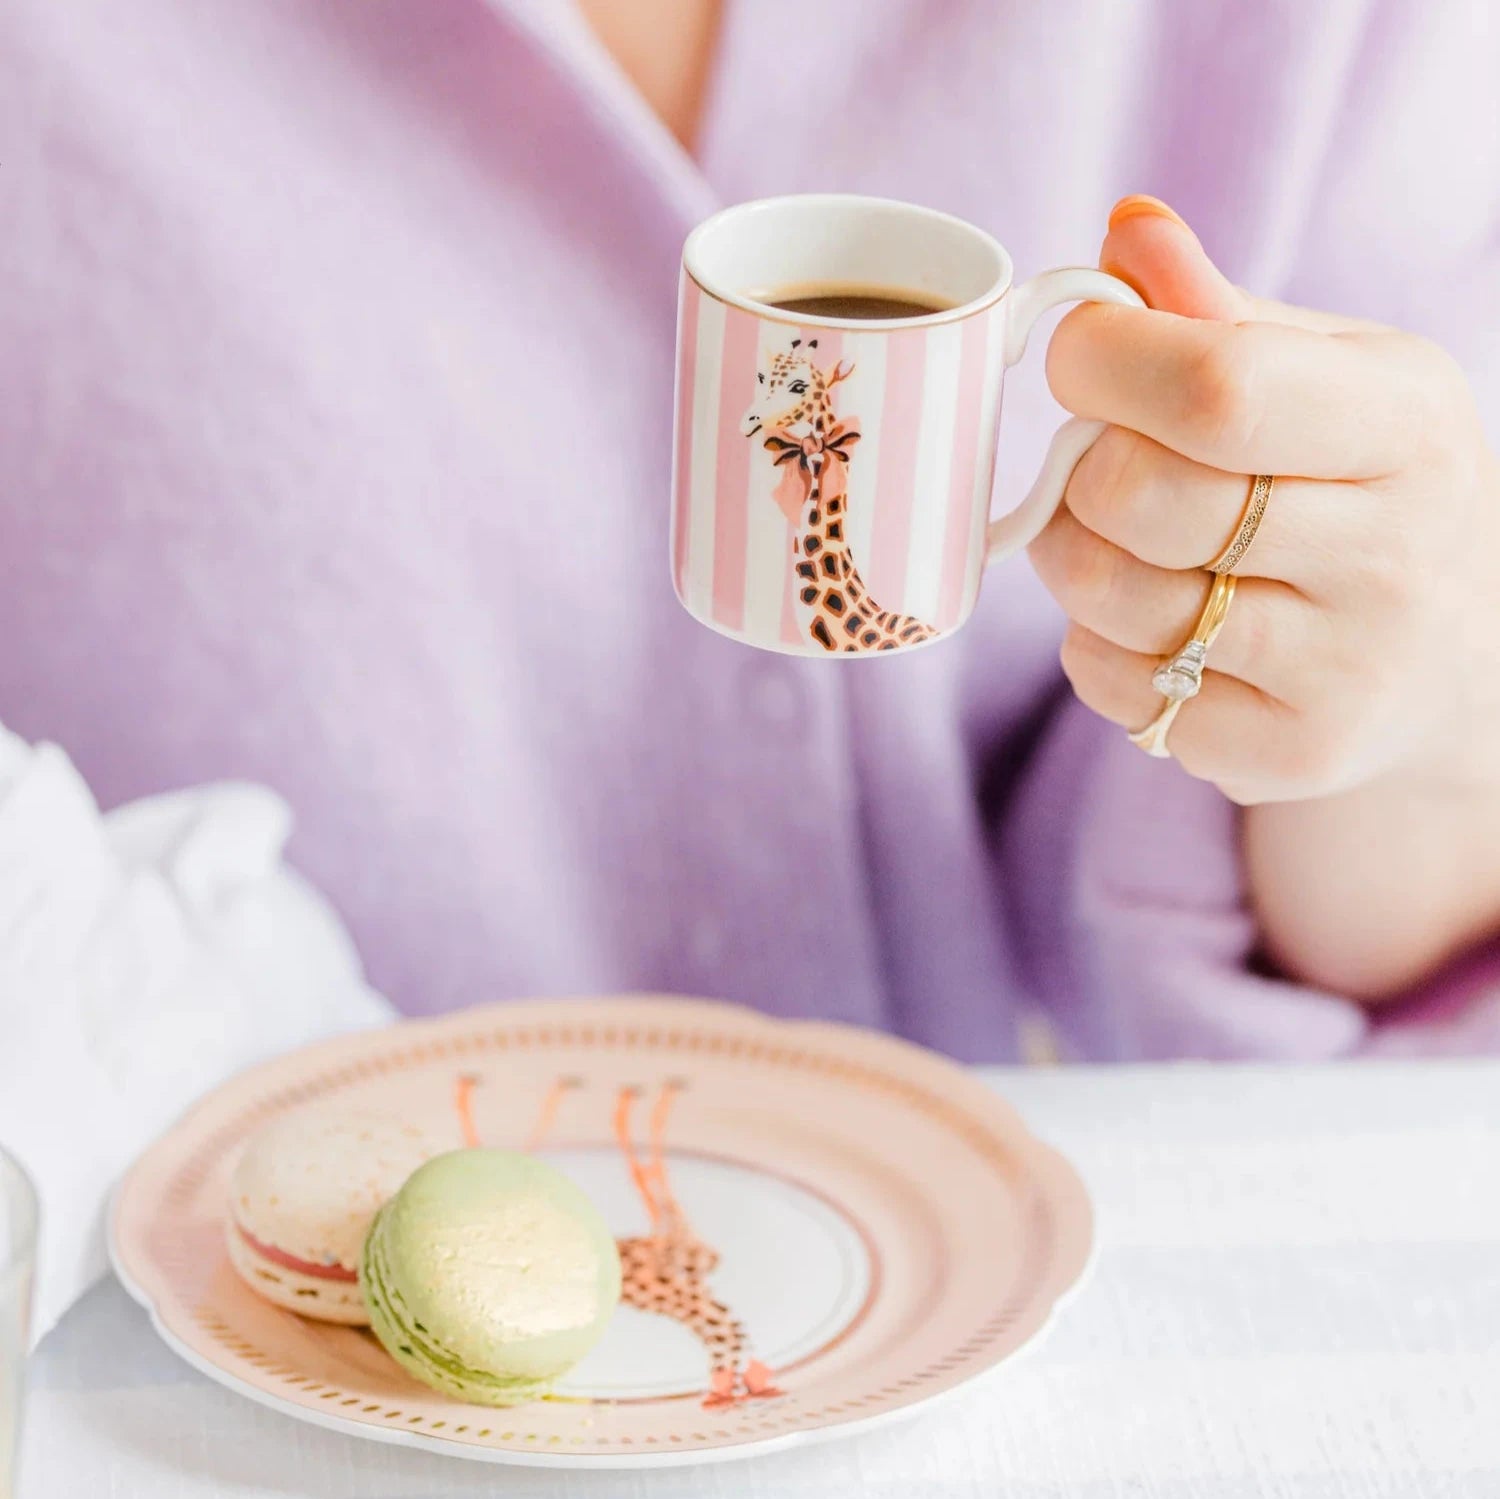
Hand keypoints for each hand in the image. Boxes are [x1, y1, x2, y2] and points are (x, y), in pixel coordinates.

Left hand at [1030, 196, 1499, 994]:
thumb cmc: (1354, 485)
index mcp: (1407, 420)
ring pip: (1116, 598)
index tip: (1076, 358)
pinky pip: (1118, 687)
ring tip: (1115, 541)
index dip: (1104, 363)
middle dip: (1082, 473)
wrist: (1445, 653)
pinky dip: (1099, 649)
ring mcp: (1348, 667)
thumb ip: (1215, 311)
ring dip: (1074, 560)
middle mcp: (1395, 551)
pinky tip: (1153, 624)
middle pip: (1146, 498)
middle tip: (1095, 465)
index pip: (1214, 386)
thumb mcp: (1322, 376)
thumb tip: (1126, 230)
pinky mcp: (1290, 751)